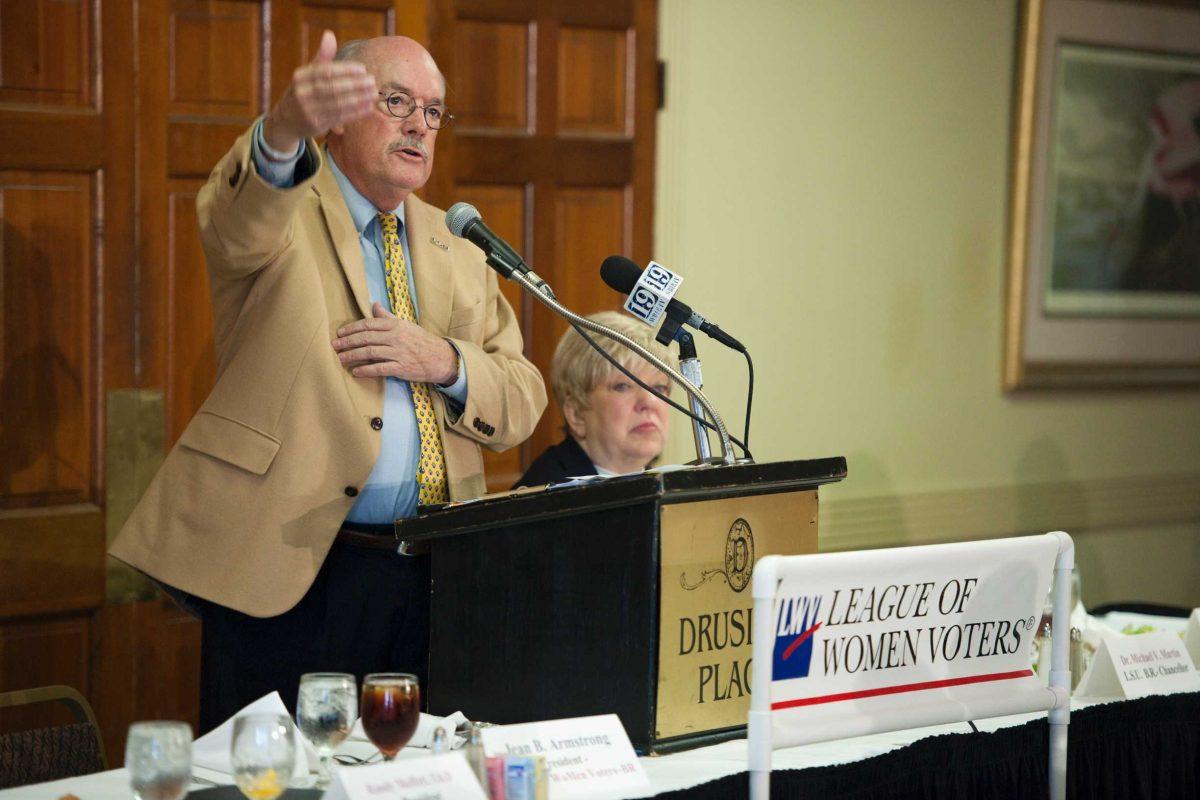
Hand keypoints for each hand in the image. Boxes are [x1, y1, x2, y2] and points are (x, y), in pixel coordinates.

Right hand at [262, 30, 376, 152]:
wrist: (287, 120)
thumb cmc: (303, 91)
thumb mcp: (308, 73)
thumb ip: (322, 57)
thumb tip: (330, 34)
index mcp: (300, 77)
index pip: (326, 71)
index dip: (345, 70)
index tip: (363, 68)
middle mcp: (302, 93)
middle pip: (332, 88)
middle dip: (355, 85)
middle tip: (372, 81)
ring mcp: (308, 110)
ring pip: (338, 104)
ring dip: (359, 99)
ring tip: (373, 94)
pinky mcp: (316, 124)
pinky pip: (340, 117)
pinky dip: (356, 112)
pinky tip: (368, 107)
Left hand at [333, 302, 458, 383]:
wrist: (441, 358)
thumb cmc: (421, 341)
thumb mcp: (405, 325)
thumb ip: (388, 317)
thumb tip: (374, 305)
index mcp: (396, 325)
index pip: (369, 324)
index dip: (352, 328)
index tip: (340, 333)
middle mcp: (396, 337)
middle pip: (366, 338)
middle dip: (348, 342)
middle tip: (335, 346)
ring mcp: (399, 353)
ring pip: (370, 352)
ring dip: (353, 356)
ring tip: (341, 358)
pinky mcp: (402, 368)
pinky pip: (380, 368)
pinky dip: (366, 370)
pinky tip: (356, 372)